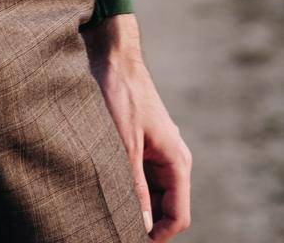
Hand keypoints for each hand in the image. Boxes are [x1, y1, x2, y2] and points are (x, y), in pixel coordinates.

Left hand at [84, 20, 192, 238]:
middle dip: (145, 221)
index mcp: (177, 161)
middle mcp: (172, 159)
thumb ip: (133, 186)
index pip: (178, 216)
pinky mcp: (143, 144)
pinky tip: (105, 186)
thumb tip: (139, 224)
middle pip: (166, 207)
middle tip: (113, 225)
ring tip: (106, 208)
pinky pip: (140, 175)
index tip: (131, 239)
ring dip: (135, 203)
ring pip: (152, 193)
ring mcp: (158, 151)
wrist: (114, 58)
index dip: (158, 235)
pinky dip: (128, 185)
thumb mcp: (124, 145)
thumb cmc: (122, 96)